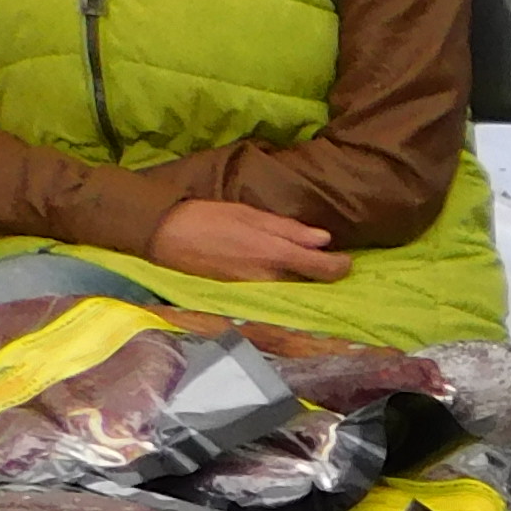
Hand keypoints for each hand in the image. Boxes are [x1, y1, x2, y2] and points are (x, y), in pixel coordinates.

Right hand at [151, 199, 348, 282]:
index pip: (323, 270)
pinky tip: (283, 276)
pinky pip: (274, 294)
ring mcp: (256, 291)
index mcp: (274, 253)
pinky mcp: (242, 296)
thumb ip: (289, 229)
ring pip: (293, 291)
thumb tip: (324, 240)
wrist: (164, 235)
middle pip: (311, 284)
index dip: (340, 267)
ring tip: (307, 268)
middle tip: (330, 263)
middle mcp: (269, 278)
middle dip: (324, 276)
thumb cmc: (208, 217)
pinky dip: (284, 286)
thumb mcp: (250, 214)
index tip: (346, 260)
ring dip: (304, 282)